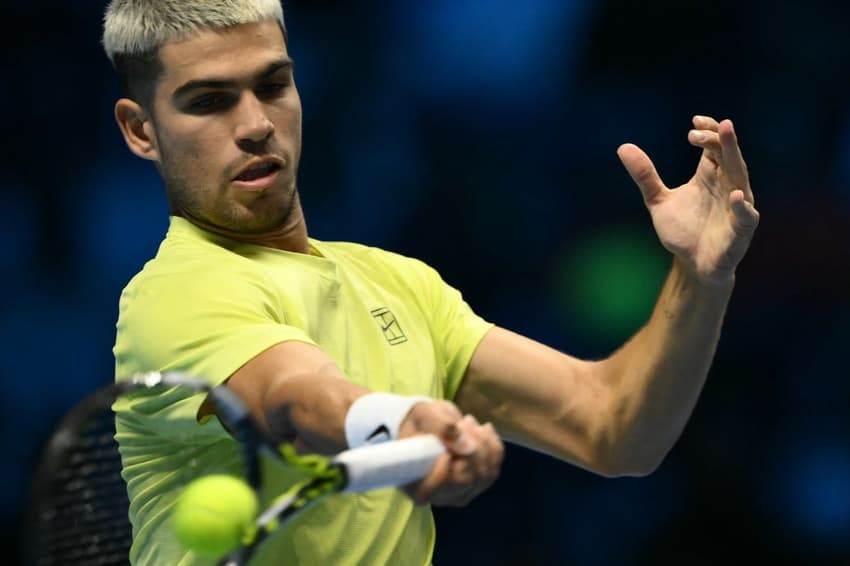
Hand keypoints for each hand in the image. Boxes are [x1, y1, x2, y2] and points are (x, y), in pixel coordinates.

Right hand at [398, 400, 502, 506]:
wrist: (430, 425)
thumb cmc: (421, 423)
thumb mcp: (424, 415)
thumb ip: (441, 427)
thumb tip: (466, 446)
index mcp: (417, 485)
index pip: (434, 489)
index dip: (443, 472)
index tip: (445, 450)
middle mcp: (440, 496)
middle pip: (466, 480)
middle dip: (472, 446)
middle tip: (463, 422)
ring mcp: (461, 493)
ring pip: (485, 475)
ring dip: (483, 443)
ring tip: (468, 422)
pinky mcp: (478, 485)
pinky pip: (494, 469)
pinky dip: (493, 446)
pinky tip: (483, 430)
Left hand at [617, 115, 759, 284]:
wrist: (693, 264)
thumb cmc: (683, 230)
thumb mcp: (658, 201)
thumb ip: (645, 176)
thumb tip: (623, 147)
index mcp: (710, 176)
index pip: (714, 147)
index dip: (708, 132)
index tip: (694, 121)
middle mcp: (727, 185)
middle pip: (728, 156)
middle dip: (720, 139)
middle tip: (707, 126)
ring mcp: (737, 206)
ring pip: (739, 177)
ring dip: (734, 156)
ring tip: (728, 136)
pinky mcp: (741, 229)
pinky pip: (745, 215)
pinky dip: (741, 206)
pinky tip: (734, 195)